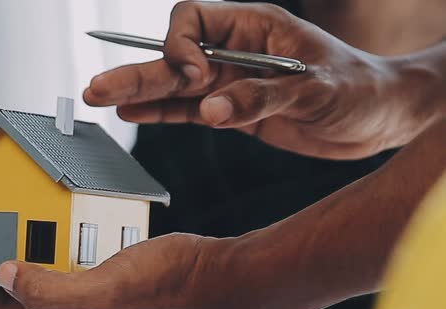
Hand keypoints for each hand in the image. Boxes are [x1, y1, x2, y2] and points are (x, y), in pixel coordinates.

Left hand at [0, 233, 290, 308]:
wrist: (234, 284)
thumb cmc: (177, 282)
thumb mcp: (110, 287)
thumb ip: (52, 289)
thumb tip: (2, 276)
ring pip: (47, 301)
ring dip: (19, 282)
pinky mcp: (124, 306)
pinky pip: (74, 290)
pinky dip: (54, 273)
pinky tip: (56, 256)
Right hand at [84, 1, 435, 159]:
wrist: (379, 118)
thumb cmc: (361, 89)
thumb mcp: (317, 90)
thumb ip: (262, 97)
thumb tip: (213, 108)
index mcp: (254, 28)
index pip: (193, 20)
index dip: (181, 46)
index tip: (196, 79)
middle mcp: (234, 52)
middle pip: (172, 56)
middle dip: (136, 71)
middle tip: (97, 88)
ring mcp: (230, 82)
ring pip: (173, 87)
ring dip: (138, 94)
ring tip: (99, 101)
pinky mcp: (232, 111)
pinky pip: (187, 111)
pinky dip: (160, 115)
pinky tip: (132, 115)